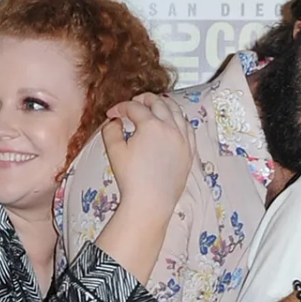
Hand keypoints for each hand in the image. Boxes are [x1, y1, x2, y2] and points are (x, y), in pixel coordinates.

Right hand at [102, 93, 193, 226]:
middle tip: (135, 102)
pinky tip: (174, 122)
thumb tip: (114, 121)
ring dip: (164, 105)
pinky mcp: (189, 151)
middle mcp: (170, 128)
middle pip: (158, 103)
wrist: (151, 202)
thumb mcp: (115, 152)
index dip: (120, 107)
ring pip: (177, 112)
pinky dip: (180, 120)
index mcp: (151, 125)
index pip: (134, 107)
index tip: (112, 113)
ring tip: (156, 106)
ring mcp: (183, 139)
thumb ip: (111, 130)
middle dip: (144, 99)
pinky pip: (188, 128)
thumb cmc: (131, 179)